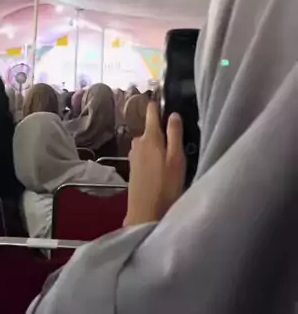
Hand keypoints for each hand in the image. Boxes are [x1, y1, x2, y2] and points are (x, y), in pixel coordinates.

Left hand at [123, 101, 185, 226]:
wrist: (145, 215)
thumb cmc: (165, 187)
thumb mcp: (176, 159)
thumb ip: (174, 135)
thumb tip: (173, 114)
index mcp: (149, 136)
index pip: (151, 111)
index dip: (159, 103)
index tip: (168, 98)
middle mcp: (137, 142)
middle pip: (152, 128)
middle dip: (163, 129)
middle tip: (180, 138)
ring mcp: (134, 155)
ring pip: (149, 142)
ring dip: (159, 144)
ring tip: (174, 155)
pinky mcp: (133, 168)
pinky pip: (146, 153)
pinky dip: (154, 155)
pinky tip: (163, 167)